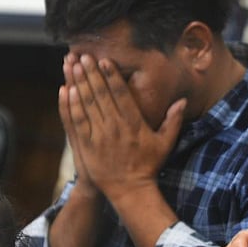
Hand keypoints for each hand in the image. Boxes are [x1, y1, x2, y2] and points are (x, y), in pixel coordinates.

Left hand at [60, 53, 185, 203]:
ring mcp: (99, 137)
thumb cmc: (148, 166)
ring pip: (86, 105)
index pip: (121, 94)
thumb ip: (173, 120)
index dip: (111, 76)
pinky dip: (70, 106)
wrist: (130, 190)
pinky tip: (65, 90)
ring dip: (78, 84)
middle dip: (91, 73)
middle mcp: (116, 128)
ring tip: (72, 66)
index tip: (104, 60)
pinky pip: (76, 122)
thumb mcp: (165, 143)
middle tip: (83, 55)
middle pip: (101, 95)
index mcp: (134, 124)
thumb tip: (182, 101)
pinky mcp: (87, 146)